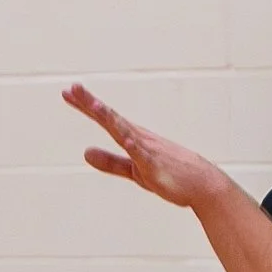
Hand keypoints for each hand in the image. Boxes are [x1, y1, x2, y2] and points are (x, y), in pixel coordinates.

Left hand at [63, 83, 228, 210]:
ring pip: (125, 131)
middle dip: (92, 104)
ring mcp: (148, 150)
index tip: (67, 92)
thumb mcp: (134, 170)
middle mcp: (139, 138)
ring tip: (94, 106)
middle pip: (111, 118)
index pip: (105, 119)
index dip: (85, 106)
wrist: (204, 185)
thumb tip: (84, 152)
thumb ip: (110, 162)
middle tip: (73, 87)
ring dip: (110, 118)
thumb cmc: (171, 175)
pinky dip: (135, 147)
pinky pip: (144, 156)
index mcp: (132, 138)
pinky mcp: (156, 167)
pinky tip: (126, 139)